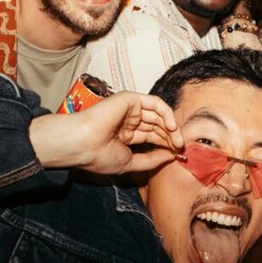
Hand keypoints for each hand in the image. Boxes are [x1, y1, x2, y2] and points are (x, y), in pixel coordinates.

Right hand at [30, 91, 184, 173]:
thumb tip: (171, 156)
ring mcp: (129, 109)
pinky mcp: (130, 100)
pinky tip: (172, 127)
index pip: (152, 136)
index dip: (166, 145)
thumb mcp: (130, 163)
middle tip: (180, 147)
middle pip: (157, 126)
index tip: (177, 155)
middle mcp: (128, 120)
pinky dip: (167, 113)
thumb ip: (151, 159)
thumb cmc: (98, 156)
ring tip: (177, 141)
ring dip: (171, 127)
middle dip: (170, 136)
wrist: (82, 144)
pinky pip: (155, 103)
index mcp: (125, 135)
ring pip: (158, 115)